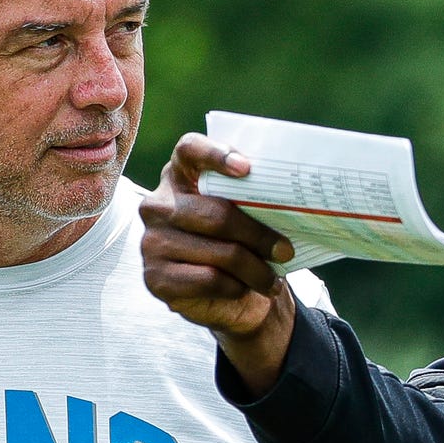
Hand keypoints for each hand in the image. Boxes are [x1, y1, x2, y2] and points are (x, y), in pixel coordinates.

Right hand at [138, 134, 299, 392]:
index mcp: (180, 175)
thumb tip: (290, 200)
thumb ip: (254, 198)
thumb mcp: (248, 214)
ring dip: (255, 269)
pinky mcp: (156, 277)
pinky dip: (236, 286)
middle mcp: (158, 205)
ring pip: (218, 252)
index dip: (215, 155)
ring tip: (273, 279)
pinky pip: (208, 279)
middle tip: (286, 250)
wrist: (230, 292)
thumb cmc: (241, 242)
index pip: (189, 150)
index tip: (247, 169)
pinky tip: (246, 288)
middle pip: (215, 214)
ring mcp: (152, 242)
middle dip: (257, 235)